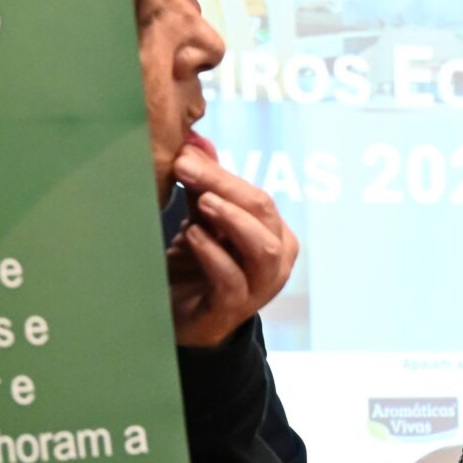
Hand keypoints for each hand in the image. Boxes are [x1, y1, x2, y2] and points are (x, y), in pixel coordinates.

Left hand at [167, 144, 296, 347]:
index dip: (222, 173)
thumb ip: (205, 187)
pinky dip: (213, 254)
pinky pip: (232, 278)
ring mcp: (261, 286)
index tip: (185, 153)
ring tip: (202, 202)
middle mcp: (278, 260)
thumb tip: (196, 142)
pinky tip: (193, 236)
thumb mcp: (202, 221)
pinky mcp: (235, 307)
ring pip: (263, 247)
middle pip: (263, 213)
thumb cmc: (197, 267)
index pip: (256, 197)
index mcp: (275, 235)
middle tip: (186, 167)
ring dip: (233, 220)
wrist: (185, 320)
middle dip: (225, 186)